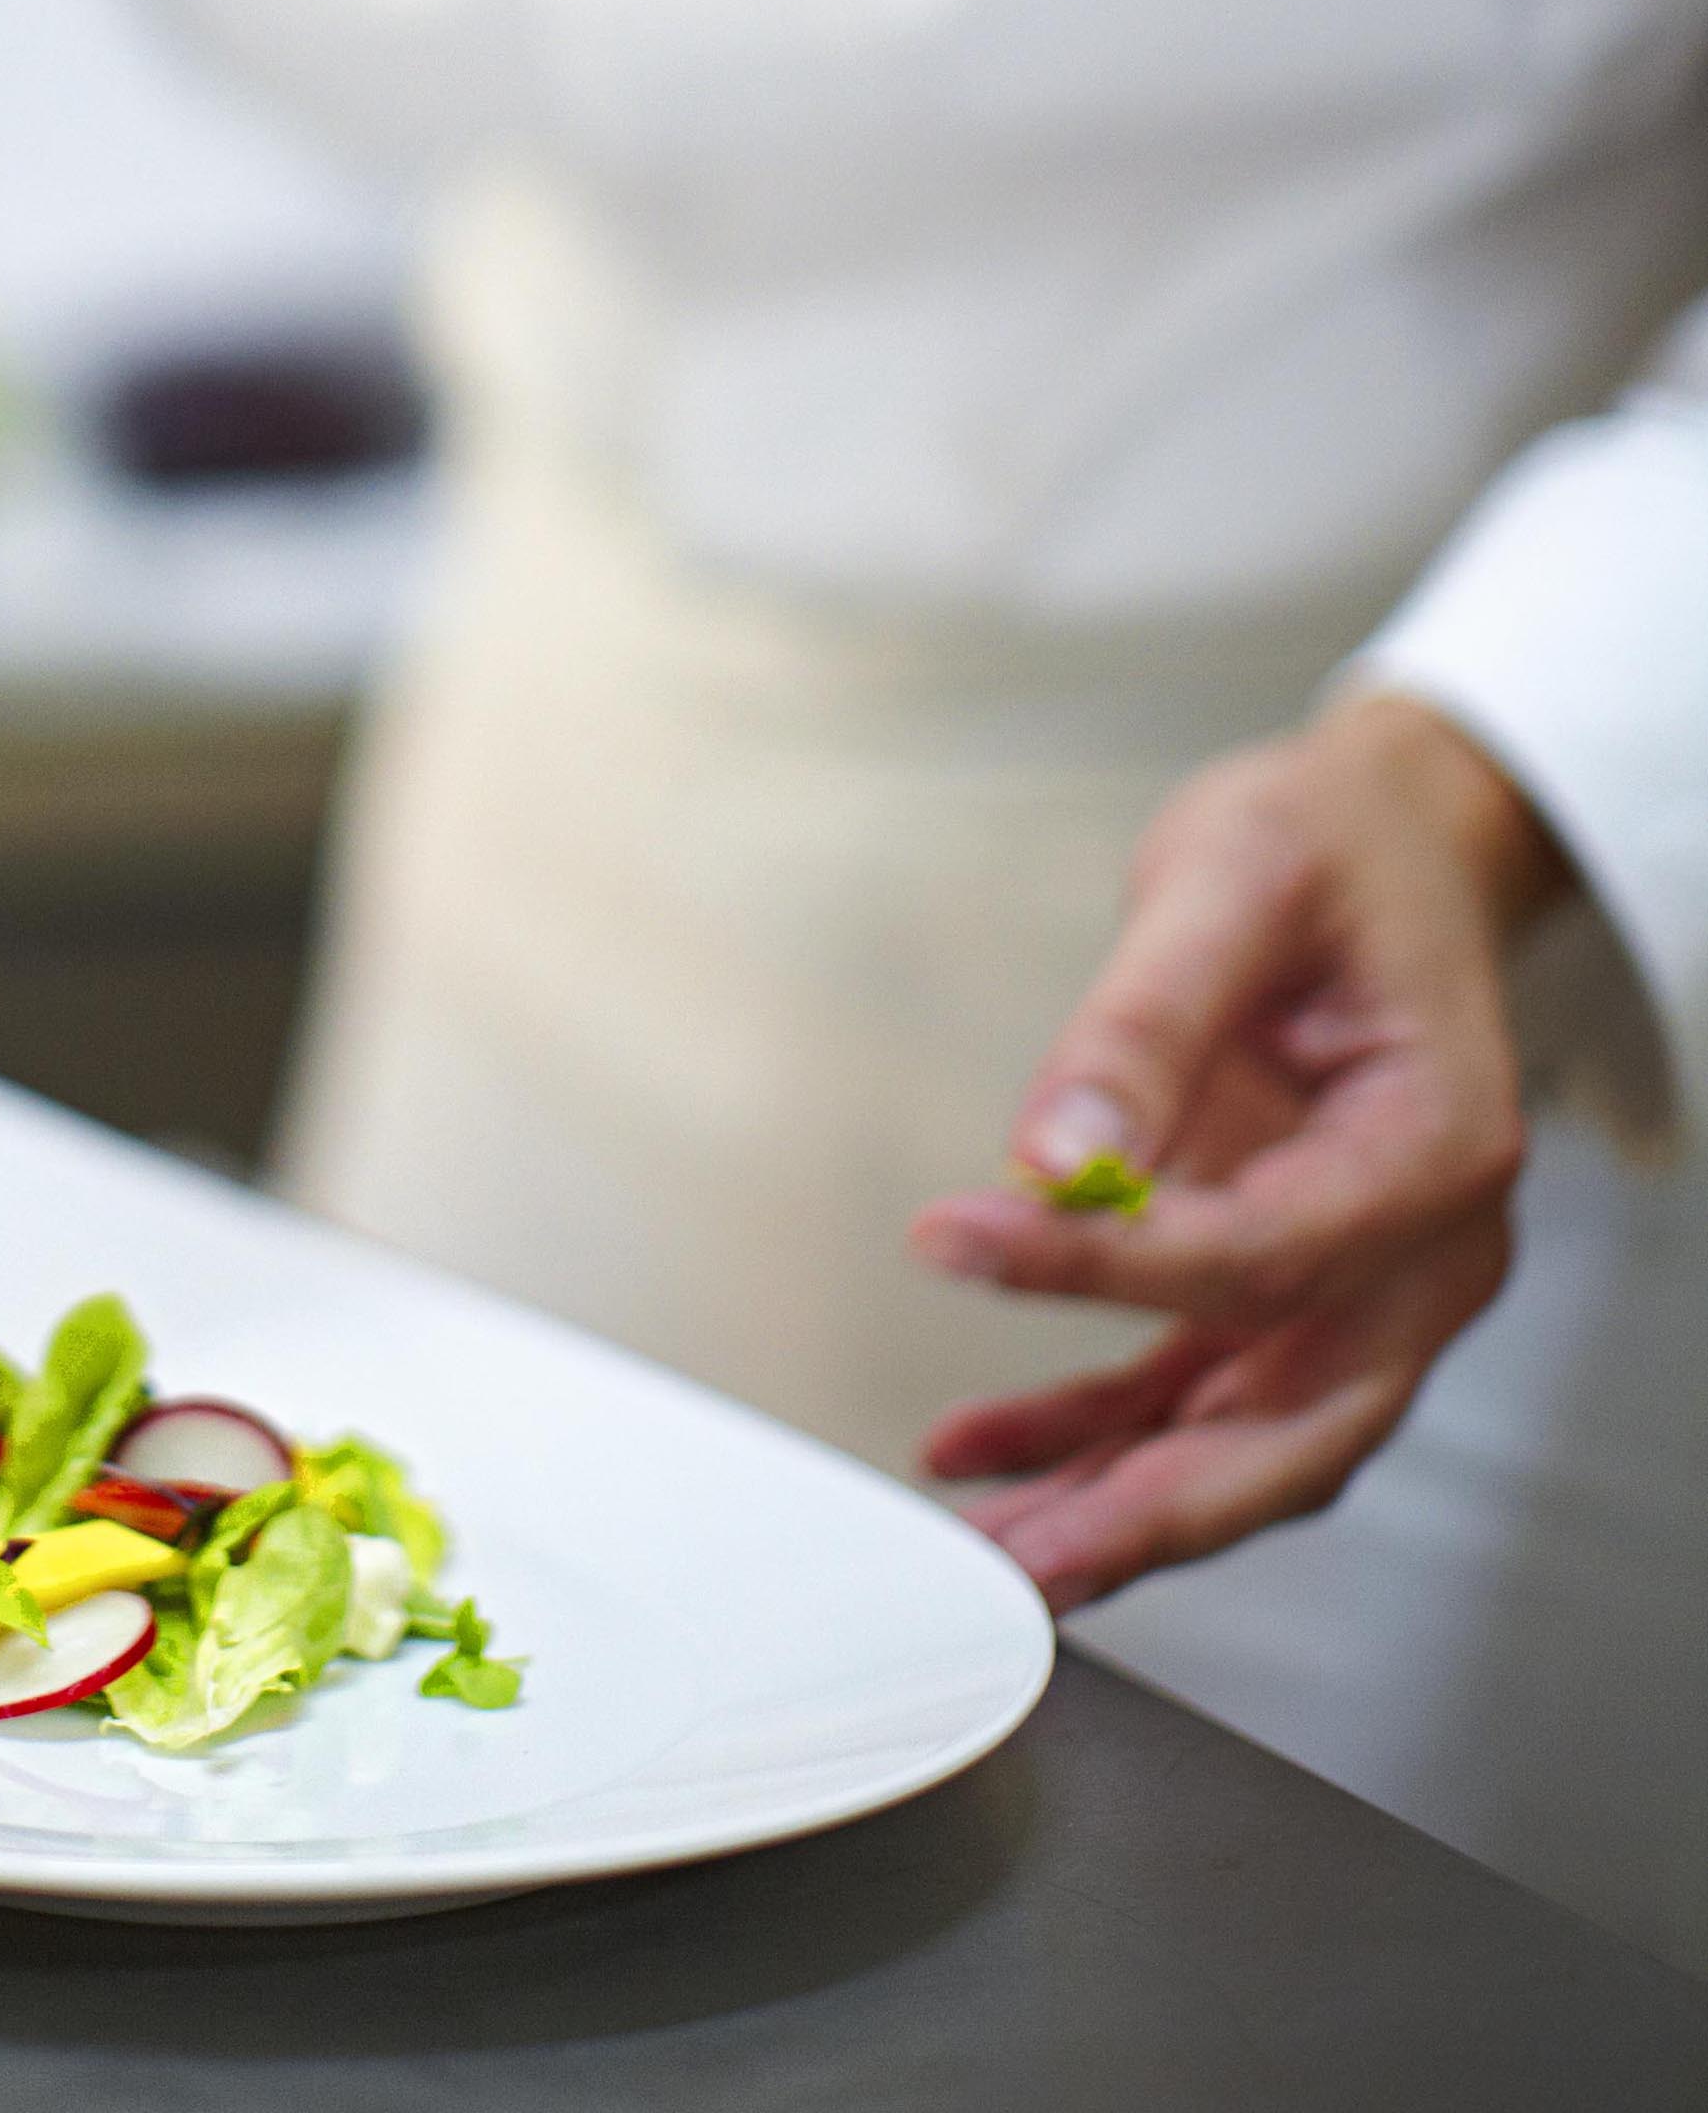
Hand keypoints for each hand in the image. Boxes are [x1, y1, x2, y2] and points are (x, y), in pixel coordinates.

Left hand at [909, 693, 1568, 1613]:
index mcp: (1437, 1144)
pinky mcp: (1290, 1278)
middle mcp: (1424, 1244)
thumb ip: (1142, 1025)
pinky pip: (1200, 1390)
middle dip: (1154, 1508)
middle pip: (1301, 1426)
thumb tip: (1056, 1153)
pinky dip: (1098, 1432)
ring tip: (983, 1542)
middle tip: (1017, 1559)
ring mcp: (1366, 1276)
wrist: (1384, 839)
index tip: (961, 1238)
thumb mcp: (1229, 882)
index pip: (1265, 1254)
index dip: (1106, 1268)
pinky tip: (990, 1448)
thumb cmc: (1329, 846)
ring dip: (1116, 1502)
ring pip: (1250, 1441)